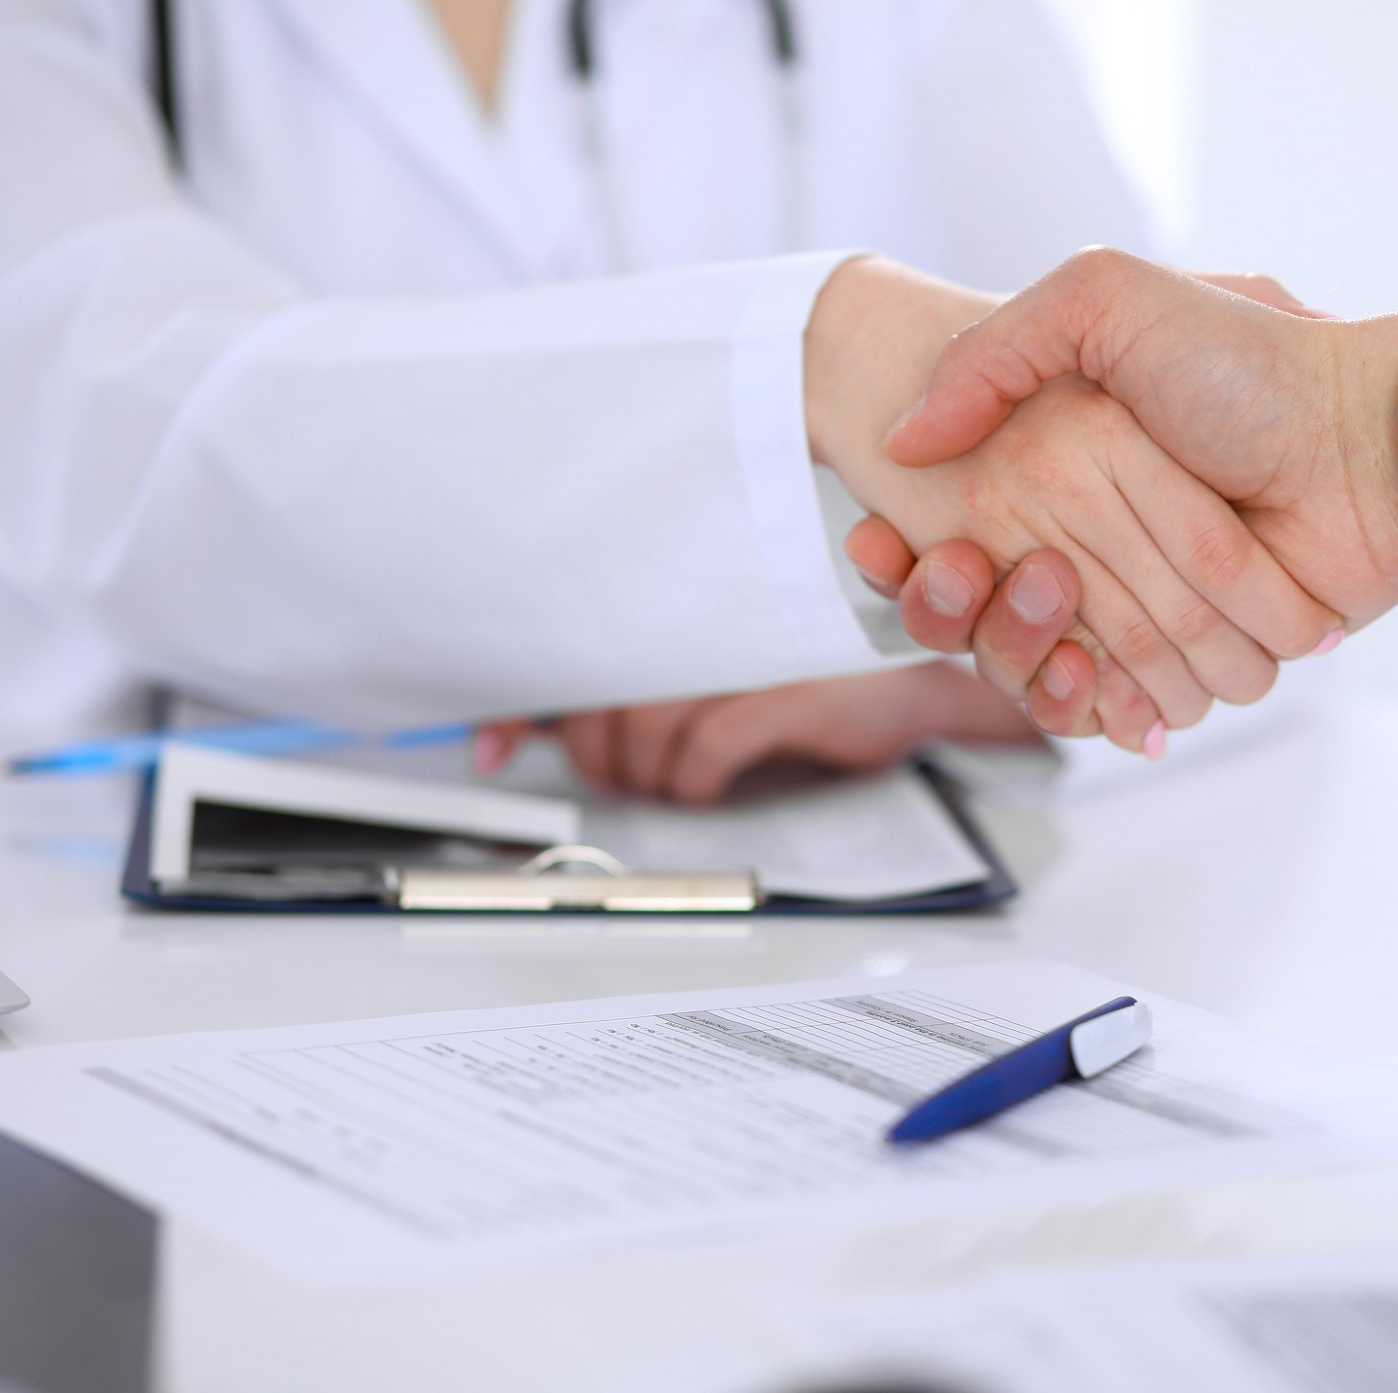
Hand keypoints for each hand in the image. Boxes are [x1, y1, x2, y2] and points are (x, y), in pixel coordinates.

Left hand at [471, 663, 1040, 804]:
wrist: (909, 684)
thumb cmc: (798, 678)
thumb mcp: (699, 684)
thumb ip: (610, 699)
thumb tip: (510, 740)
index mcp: (668, 603)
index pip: (569, 650)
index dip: (518, 707)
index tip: (488, 753)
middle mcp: (694, 615)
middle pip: (596, 702)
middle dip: (597, 759)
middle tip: (623, 776)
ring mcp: (737, 650)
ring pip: (641, 733)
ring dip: (646, 777)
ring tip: (674, 781)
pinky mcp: (780, 690)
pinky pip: (702, 753)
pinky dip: (695, 784)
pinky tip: (713, 781)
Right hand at [808, 257, 1342, 752]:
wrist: (1372, 447)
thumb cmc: (1252, 366)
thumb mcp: (1104, 300)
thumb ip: (992, 352)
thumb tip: (905, 439)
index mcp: (1066, 464)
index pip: (953, 531)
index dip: (906, 546)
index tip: (878, 538)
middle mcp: (1097, 541)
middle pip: (980, 611)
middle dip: (951, 604)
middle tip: (957, 570)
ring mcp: (1143, 610)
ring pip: (1032, 668)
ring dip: (1013, 655)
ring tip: (1034, 617)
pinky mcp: (1190, 667)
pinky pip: (1107, 710)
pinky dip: (1083, 702)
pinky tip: (1077, 676)